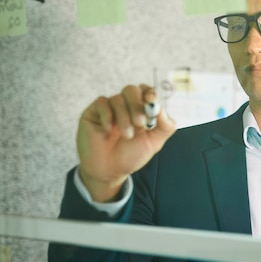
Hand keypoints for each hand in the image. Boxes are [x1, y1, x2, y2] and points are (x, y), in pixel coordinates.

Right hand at [76, 84, 175, 201]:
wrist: (109, 171)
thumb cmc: (131, 155)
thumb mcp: (154, 142)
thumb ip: (166, 126)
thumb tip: (163, 110)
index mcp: (141, 110)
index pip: (146, 91)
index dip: (149, 93)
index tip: (151, 100)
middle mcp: (125, 106)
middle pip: (131, 90)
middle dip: (137, 105)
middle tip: (140, 123)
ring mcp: (109, 108)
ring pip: (118, 99)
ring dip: (124, 118)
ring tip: (127, 135)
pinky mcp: (94, 112)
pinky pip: (101, 103)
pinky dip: (107, 116)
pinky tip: (108, 131)